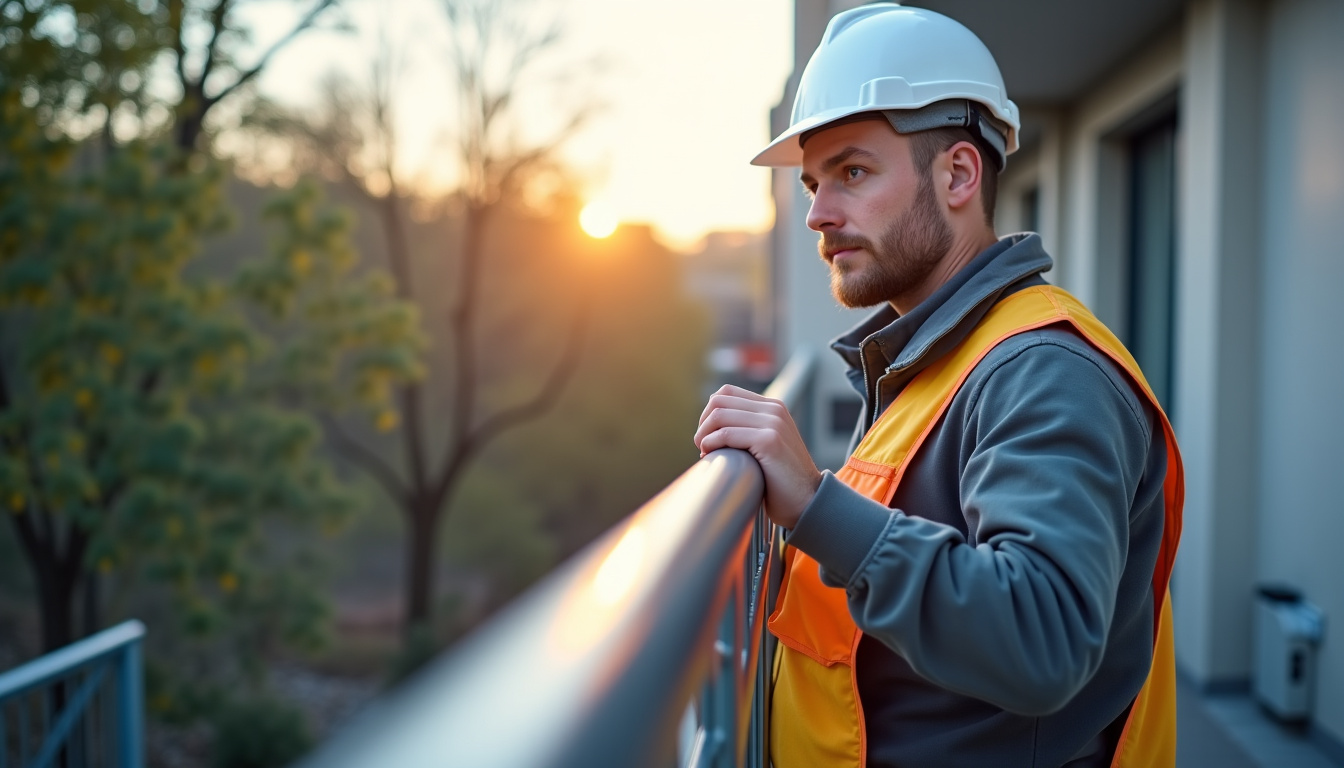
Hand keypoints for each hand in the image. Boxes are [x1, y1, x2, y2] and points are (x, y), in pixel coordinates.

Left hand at [693, 384, 822, 528]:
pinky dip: (711, 444)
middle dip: (703, 423)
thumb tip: (710, 428)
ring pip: (719, 415)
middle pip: (719, 400)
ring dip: (704, 434)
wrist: (808, 501)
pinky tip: (711, 456)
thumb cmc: (781, 481)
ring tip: (705, 452)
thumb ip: (748, 430)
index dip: (709, 413)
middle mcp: (774, 410)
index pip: (726, 393)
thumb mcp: (766, 445)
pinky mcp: (769, 440)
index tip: (707, 436)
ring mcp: (773, 423)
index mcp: (773, 408)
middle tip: (703, 446)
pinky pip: (726, 433)